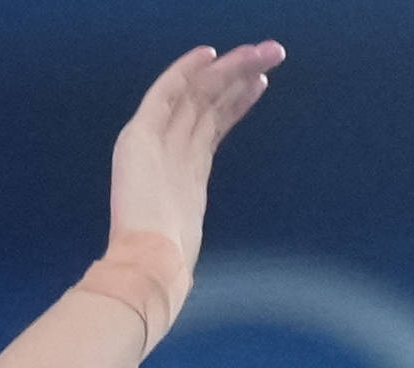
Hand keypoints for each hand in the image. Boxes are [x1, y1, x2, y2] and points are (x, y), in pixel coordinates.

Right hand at [109, 41, 284, 273]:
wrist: (146, 266)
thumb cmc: (165, 265)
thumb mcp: (184, 246)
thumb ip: (185, 242)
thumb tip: (184, 270)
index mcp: (179, 176)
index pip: (209, 129)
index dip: (234, 103)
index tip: (258, 83)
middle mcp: (168, 152)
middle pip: (206, 104)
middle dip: (239, 75)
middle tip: (271, 52)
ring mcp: (154, 143)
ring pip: (196, 93)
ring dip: (230, 68)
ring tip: (262, 50)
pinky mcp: (141, 137)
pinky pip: (168, 94)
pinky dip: (185, 71)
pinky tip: (208, 54)